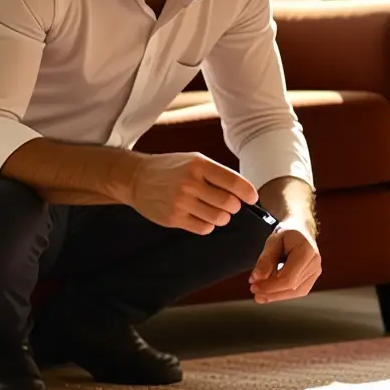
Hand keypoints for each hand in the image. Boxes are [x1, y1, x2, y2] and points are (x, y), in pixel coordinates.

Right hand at [128, 152, 257, 234]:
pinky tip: (200, 216)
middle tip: (229, 204)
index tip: (252, 198)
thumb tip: (243, 191)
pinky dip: (208, 225)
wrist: (137, 178)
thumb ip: (217, 174)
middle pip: (229, 204)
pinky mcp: (174, 218)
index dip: (247, 192)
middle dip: (233, 206)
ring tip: (213, 210)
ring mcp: (181, 202)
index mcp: (199, 165)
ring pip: (218, 218)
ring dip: (222, 217)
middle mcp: (190, 183)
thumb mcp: (194, 161)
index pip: (234, 182)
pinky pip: (204, 228)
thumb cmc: (171, 168)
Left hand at [249, 225, 320, 303]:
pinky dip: (283, 293)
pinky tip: (270, 292)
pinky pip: (298, 290)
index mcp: (306, 251)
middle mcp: (314, 263)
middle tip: (254, 291)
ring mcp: (315, 271)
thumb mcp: (273, 240)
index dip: (270, 286)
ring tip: (260, 294)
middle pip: (292, 287)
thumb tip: (256, 278)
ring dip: (276, 295)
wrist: (301, 228)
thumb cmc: (288, 233)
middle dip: (271, 292)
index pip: (288, 278)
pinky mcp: (312, 277)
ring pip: (295, 292)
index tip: (254, 286)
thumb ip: (265, 259)